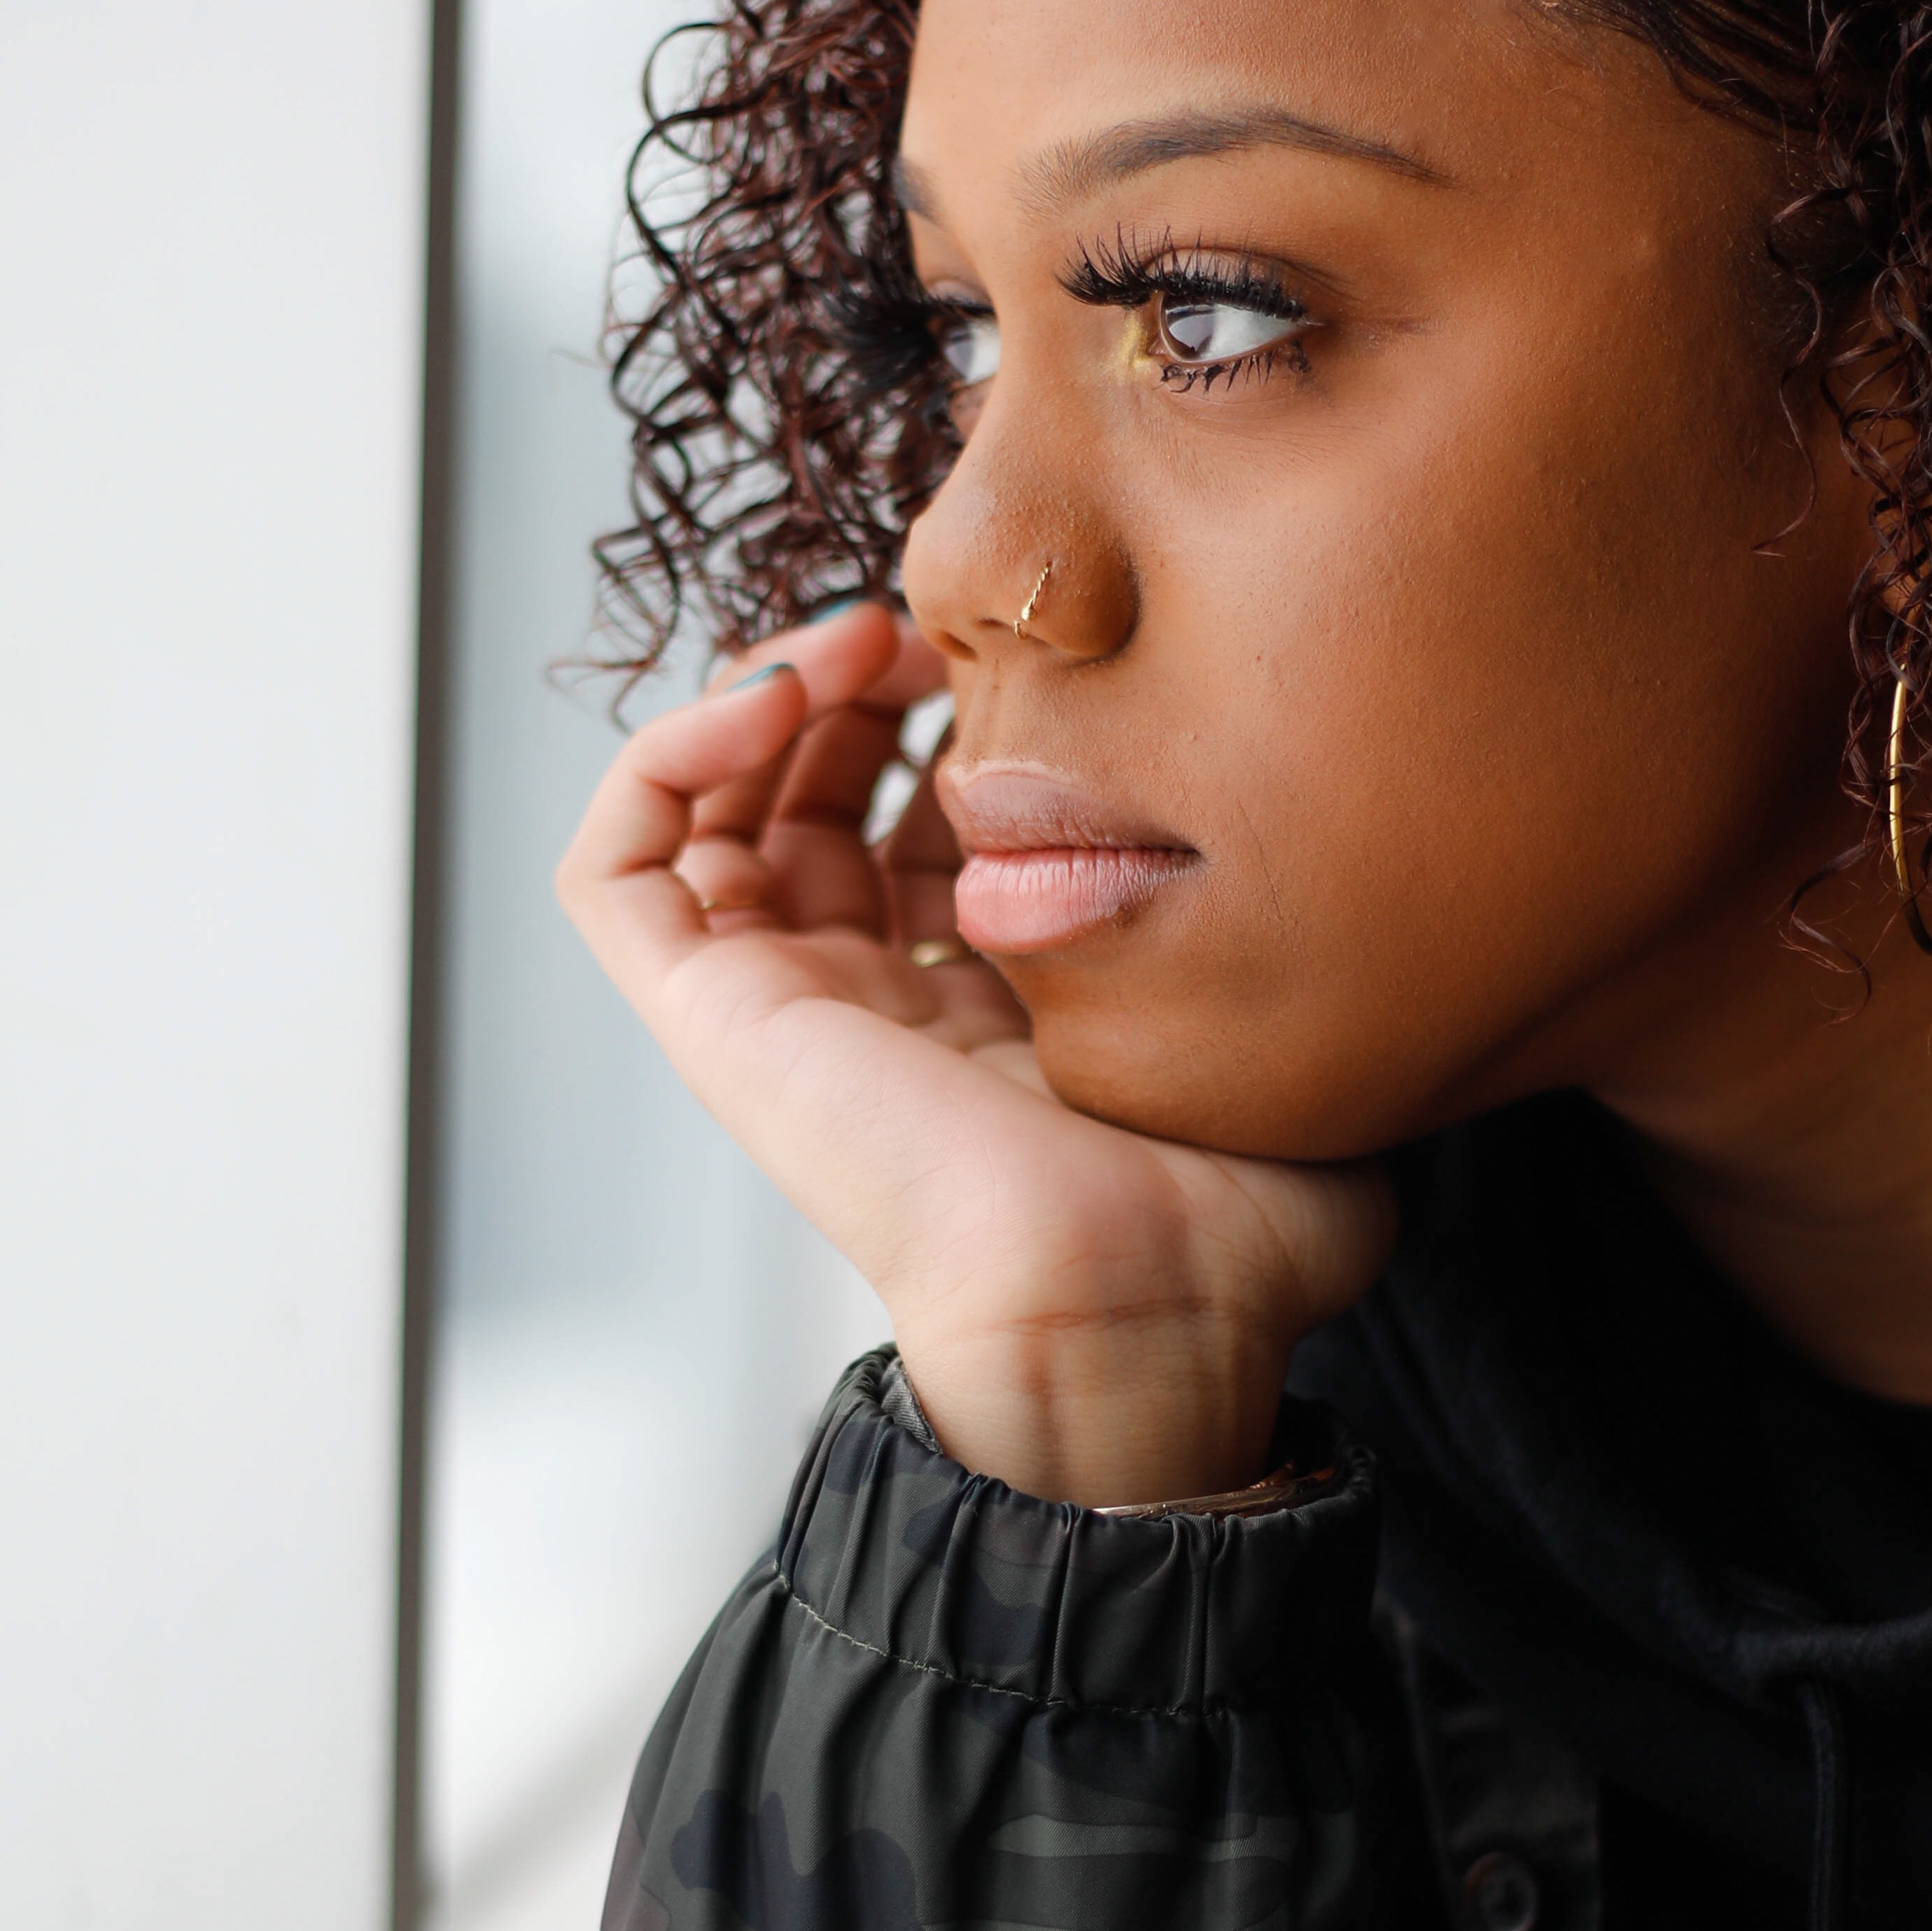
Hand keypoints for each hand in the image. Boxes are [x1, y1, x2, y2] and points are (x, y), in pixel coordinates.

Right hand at [558, 601, 1393, 1502]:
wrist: (1138, 1307)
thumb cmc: (1227, 1227)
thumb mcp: (1275, 1041)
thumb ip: (1280, 958)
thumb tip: (1316, 877)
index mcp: (993, 1011)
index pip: (929, 824)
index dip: (962, 715)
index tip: (1030, 653)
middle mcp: (876, 1003)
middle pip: (814, 794)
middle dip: (861, 678)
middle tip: (929, 623)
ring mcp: (782, 1009)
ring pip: (708, 814)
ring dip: (762, 691)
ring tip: (854, 638)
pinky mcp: (708, 1019)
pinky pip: (615, 871)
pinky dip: (666, 759)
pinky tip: (775, 700)